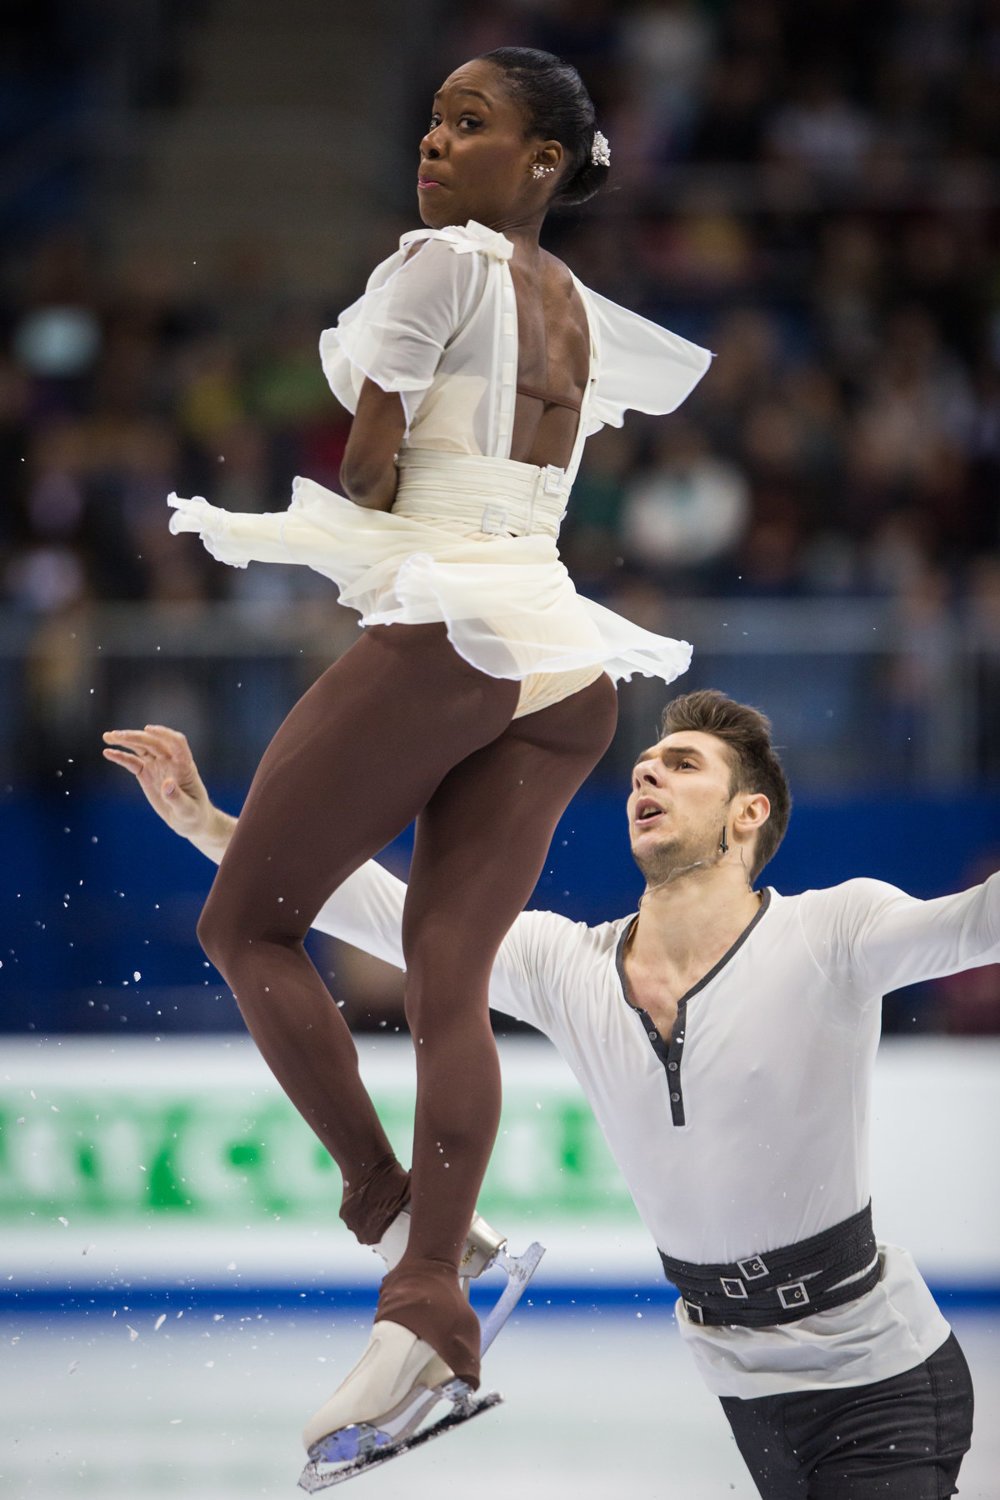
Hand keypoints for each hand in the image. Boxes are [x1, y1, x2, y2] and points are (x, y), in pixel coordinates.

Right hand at [102, 725, 228, 852]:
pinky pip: (133, 762)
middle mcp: (171, 761)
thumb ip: (177, 798)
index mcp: (185, 765)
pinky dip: (121, 756)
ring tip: (107, 736)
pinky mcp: (147, 773)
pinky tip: (108, 752)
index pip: (176, 742)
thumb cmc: (193, 814)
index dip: (163, 734)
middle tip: (116, 736)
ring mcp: (158, 765)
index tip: (148, 729)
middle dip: (135, 737)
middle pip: (153, 742)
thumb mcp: (187, 810)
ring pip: (141, 747)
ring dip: (126, 740)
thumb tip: (167, 783)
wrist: (189, 820)